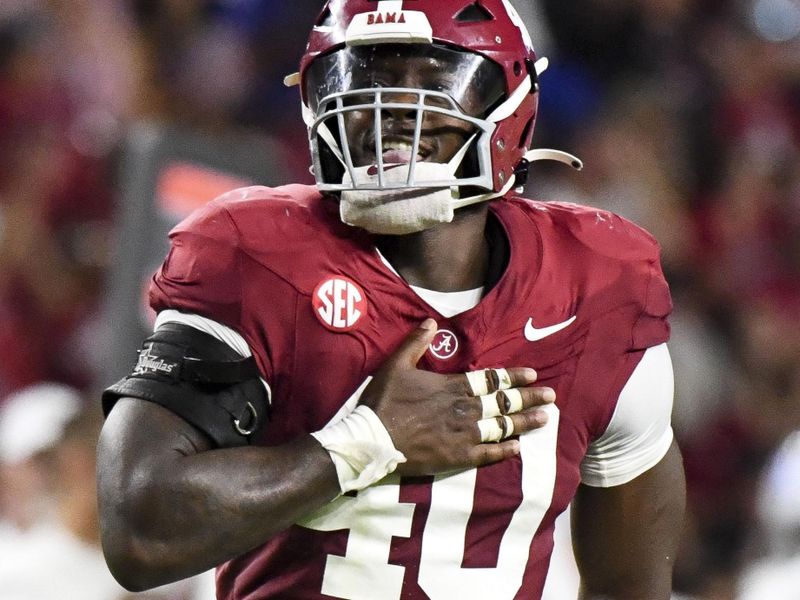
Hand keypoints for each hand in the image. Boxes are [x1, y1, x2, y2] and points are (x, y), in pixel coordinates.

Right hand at [359, 318, 554, 474]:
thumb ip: (416, 343)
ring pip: (501, 426)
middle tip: (551, 396)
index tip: (533, 374)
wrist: (373, 438)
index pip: (491, 380)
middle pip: (503, 402)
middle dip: (529, 398)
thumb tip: (431, 322)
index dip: (513, 377)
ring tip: (544, 419)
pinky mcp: (456, 456)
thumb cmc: (384, 401)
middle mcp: (464, 409)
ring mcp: (463, 434)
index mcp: (452, 387)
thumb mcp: (396, 364)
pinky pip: (487, 454)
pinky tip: (518, 448)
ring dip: (524, 422)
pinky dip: (504, 450)